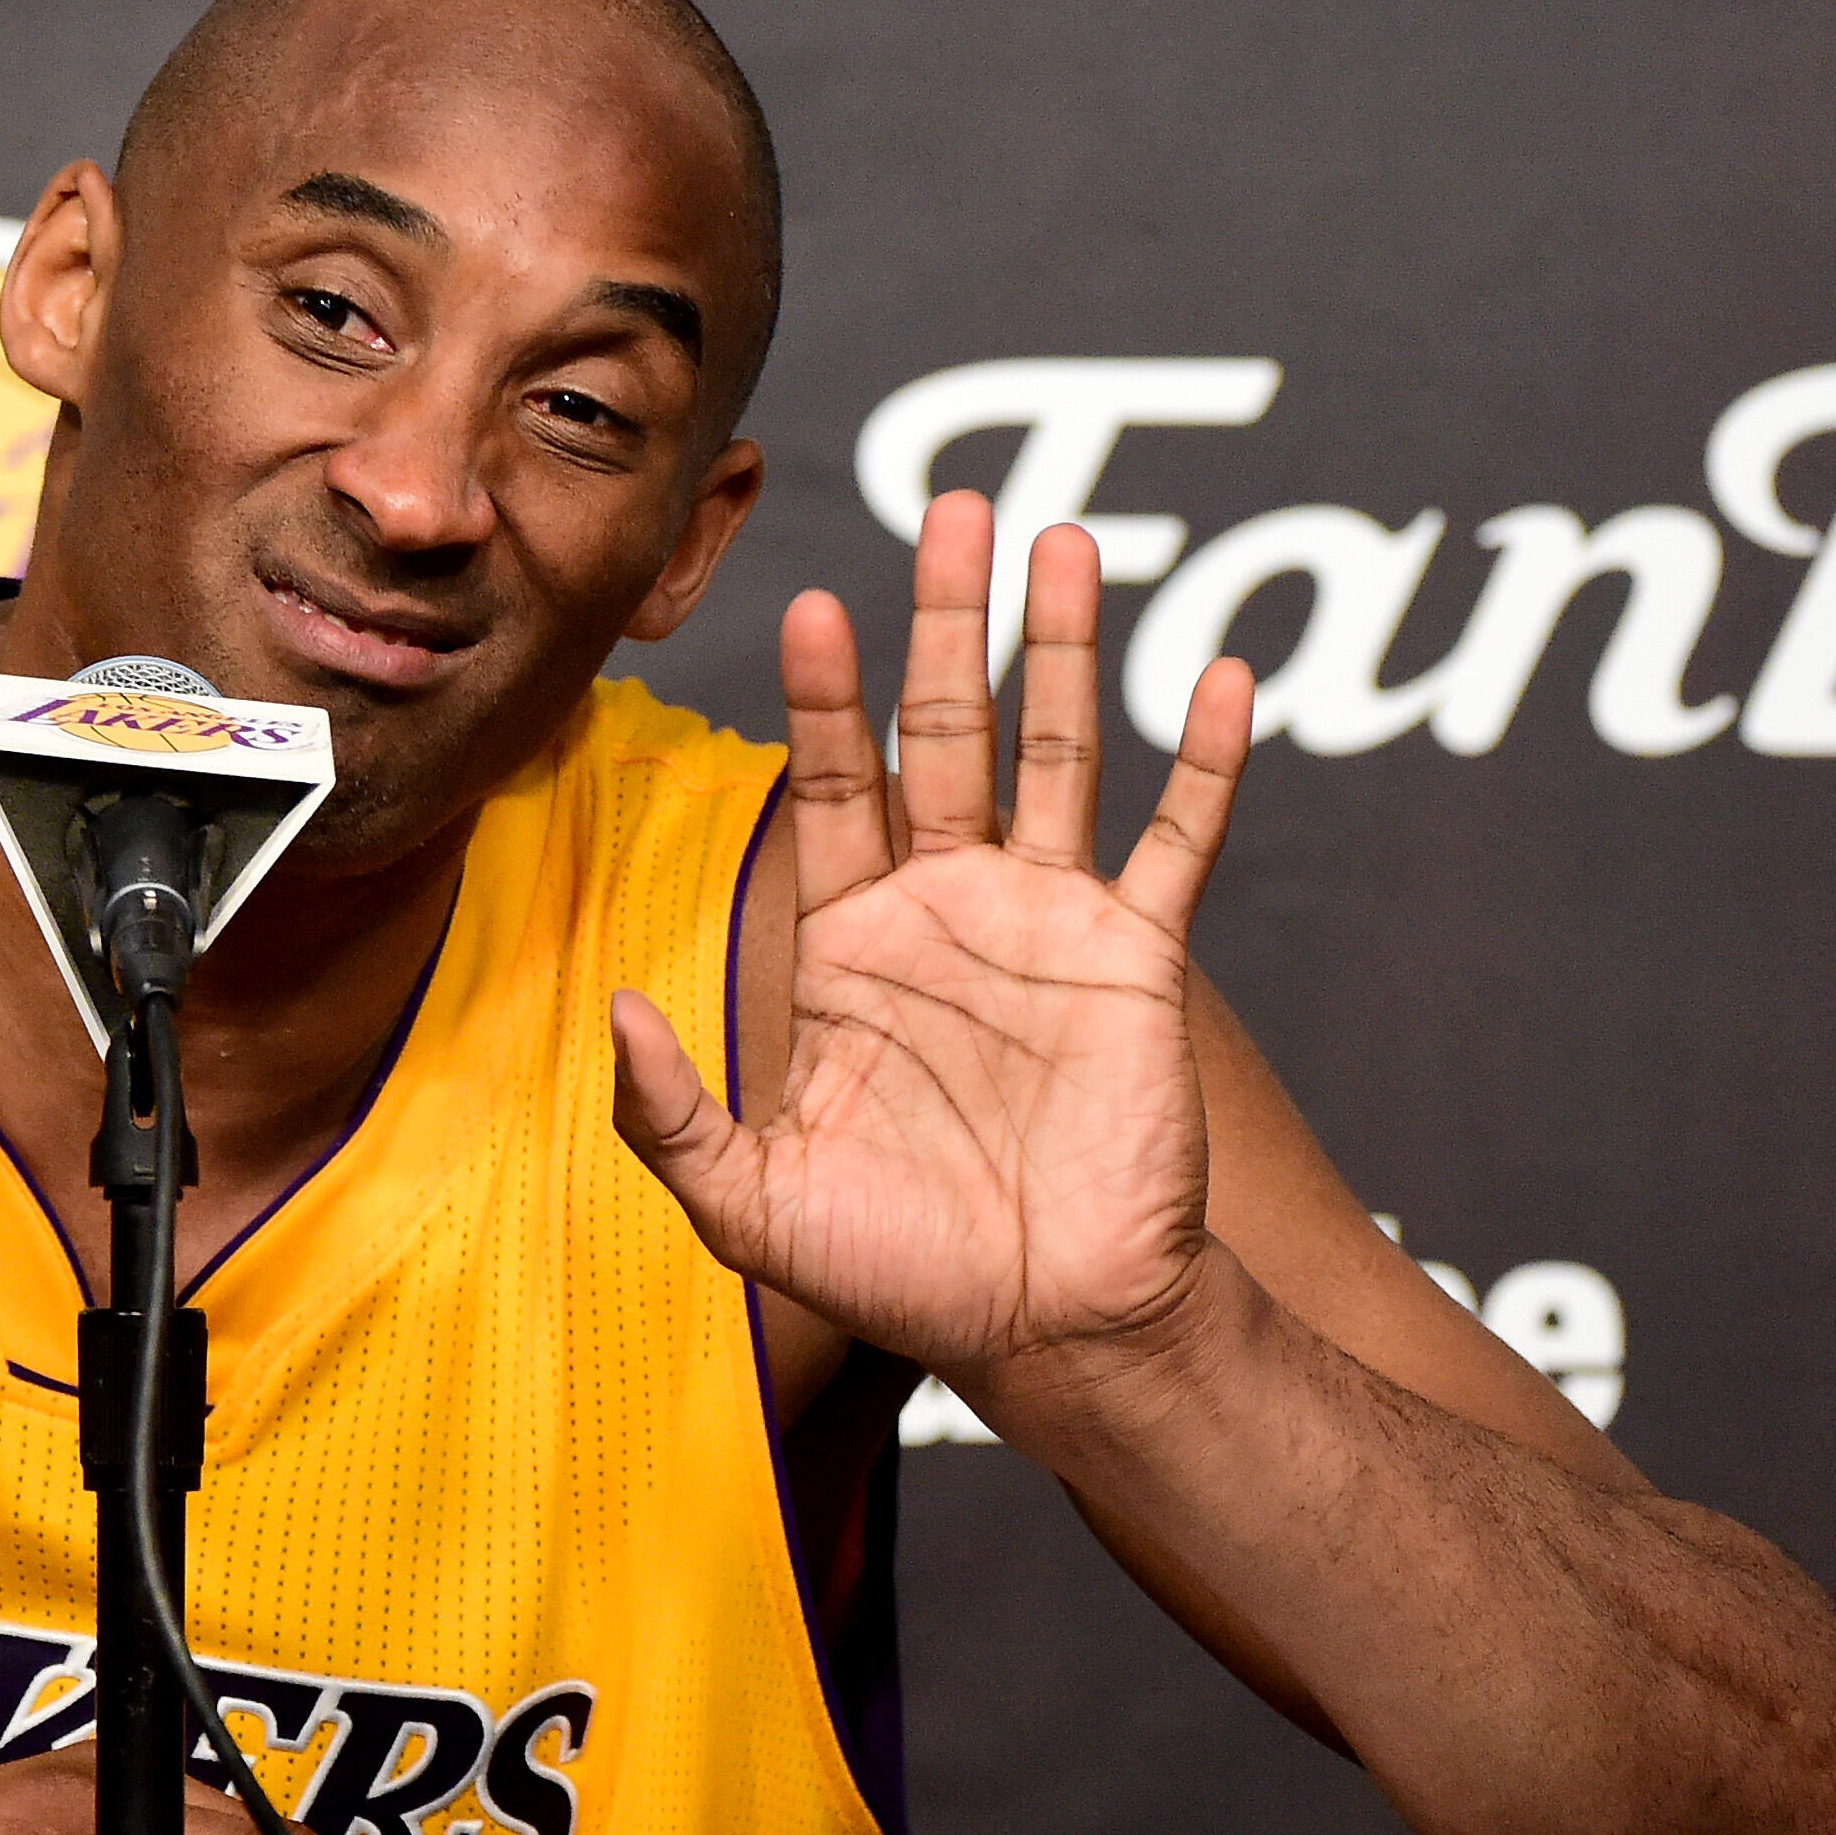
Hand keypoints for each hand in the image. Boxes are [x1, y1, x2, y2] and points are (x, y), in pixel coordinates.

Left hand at [611, 493, 1254, 1401]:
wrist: (1045, 1327)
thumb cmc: (897, 1272)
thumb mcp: (749, 1200)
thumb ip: (669, 1113)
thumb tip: (615, 1013)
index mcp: (851, 943)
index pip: (831, 785)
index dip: (820, 701)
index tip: (805, 608)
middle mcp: (947, 908)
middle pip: (943, 730)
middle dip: (944, 621)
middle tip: (948, 506)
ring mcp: (1048, 921)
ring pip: (1056, 752)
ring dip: (1064, 648)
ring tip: (1064, 541)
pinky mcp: (1141, 958)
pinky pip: (1180, 842)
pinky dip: (1205, 764)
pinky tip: (1220, 680)